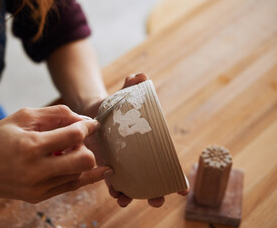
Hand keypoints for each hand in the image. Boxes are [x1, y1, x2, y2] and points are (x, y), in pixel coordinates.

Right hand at [0, 105, 110, 221]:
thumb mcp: (23, 117)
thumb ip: (55, 114)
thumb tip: (83, 119)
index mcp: (30, 146)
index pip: (74, 136)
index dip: (88, 126)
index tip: (92, 124)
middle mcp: (36, 170)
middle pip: (85, 160)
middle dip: (87, 146)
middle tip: (77, 139)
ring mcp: (39, 187)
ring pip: (80, 173)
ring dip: (81, 158)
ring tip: (67, 150)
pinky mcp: (39, 197)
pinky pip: (72, 186)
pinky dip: (83, 174)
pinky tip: (95, 168)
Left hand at [83, 73, 188, 207]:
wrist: (93, 113)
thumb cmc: (115, 107)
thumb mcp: (122, 97)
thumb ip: (131, 87)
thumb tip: (141, 75)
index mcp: (147, 145)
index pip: (166, 163)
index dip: (176, 177)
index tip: (183, 189)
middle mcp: (137, 158)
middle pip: (151, 180)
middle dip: (156, 193)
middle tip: (158, 200)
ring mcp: (122, 164)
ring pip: (131, 185)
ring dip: (131, 196)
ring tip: (126, 200)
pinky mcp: (106, 165)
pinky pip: (110, 181)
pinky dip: (113, 189)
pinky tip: (114, 193)